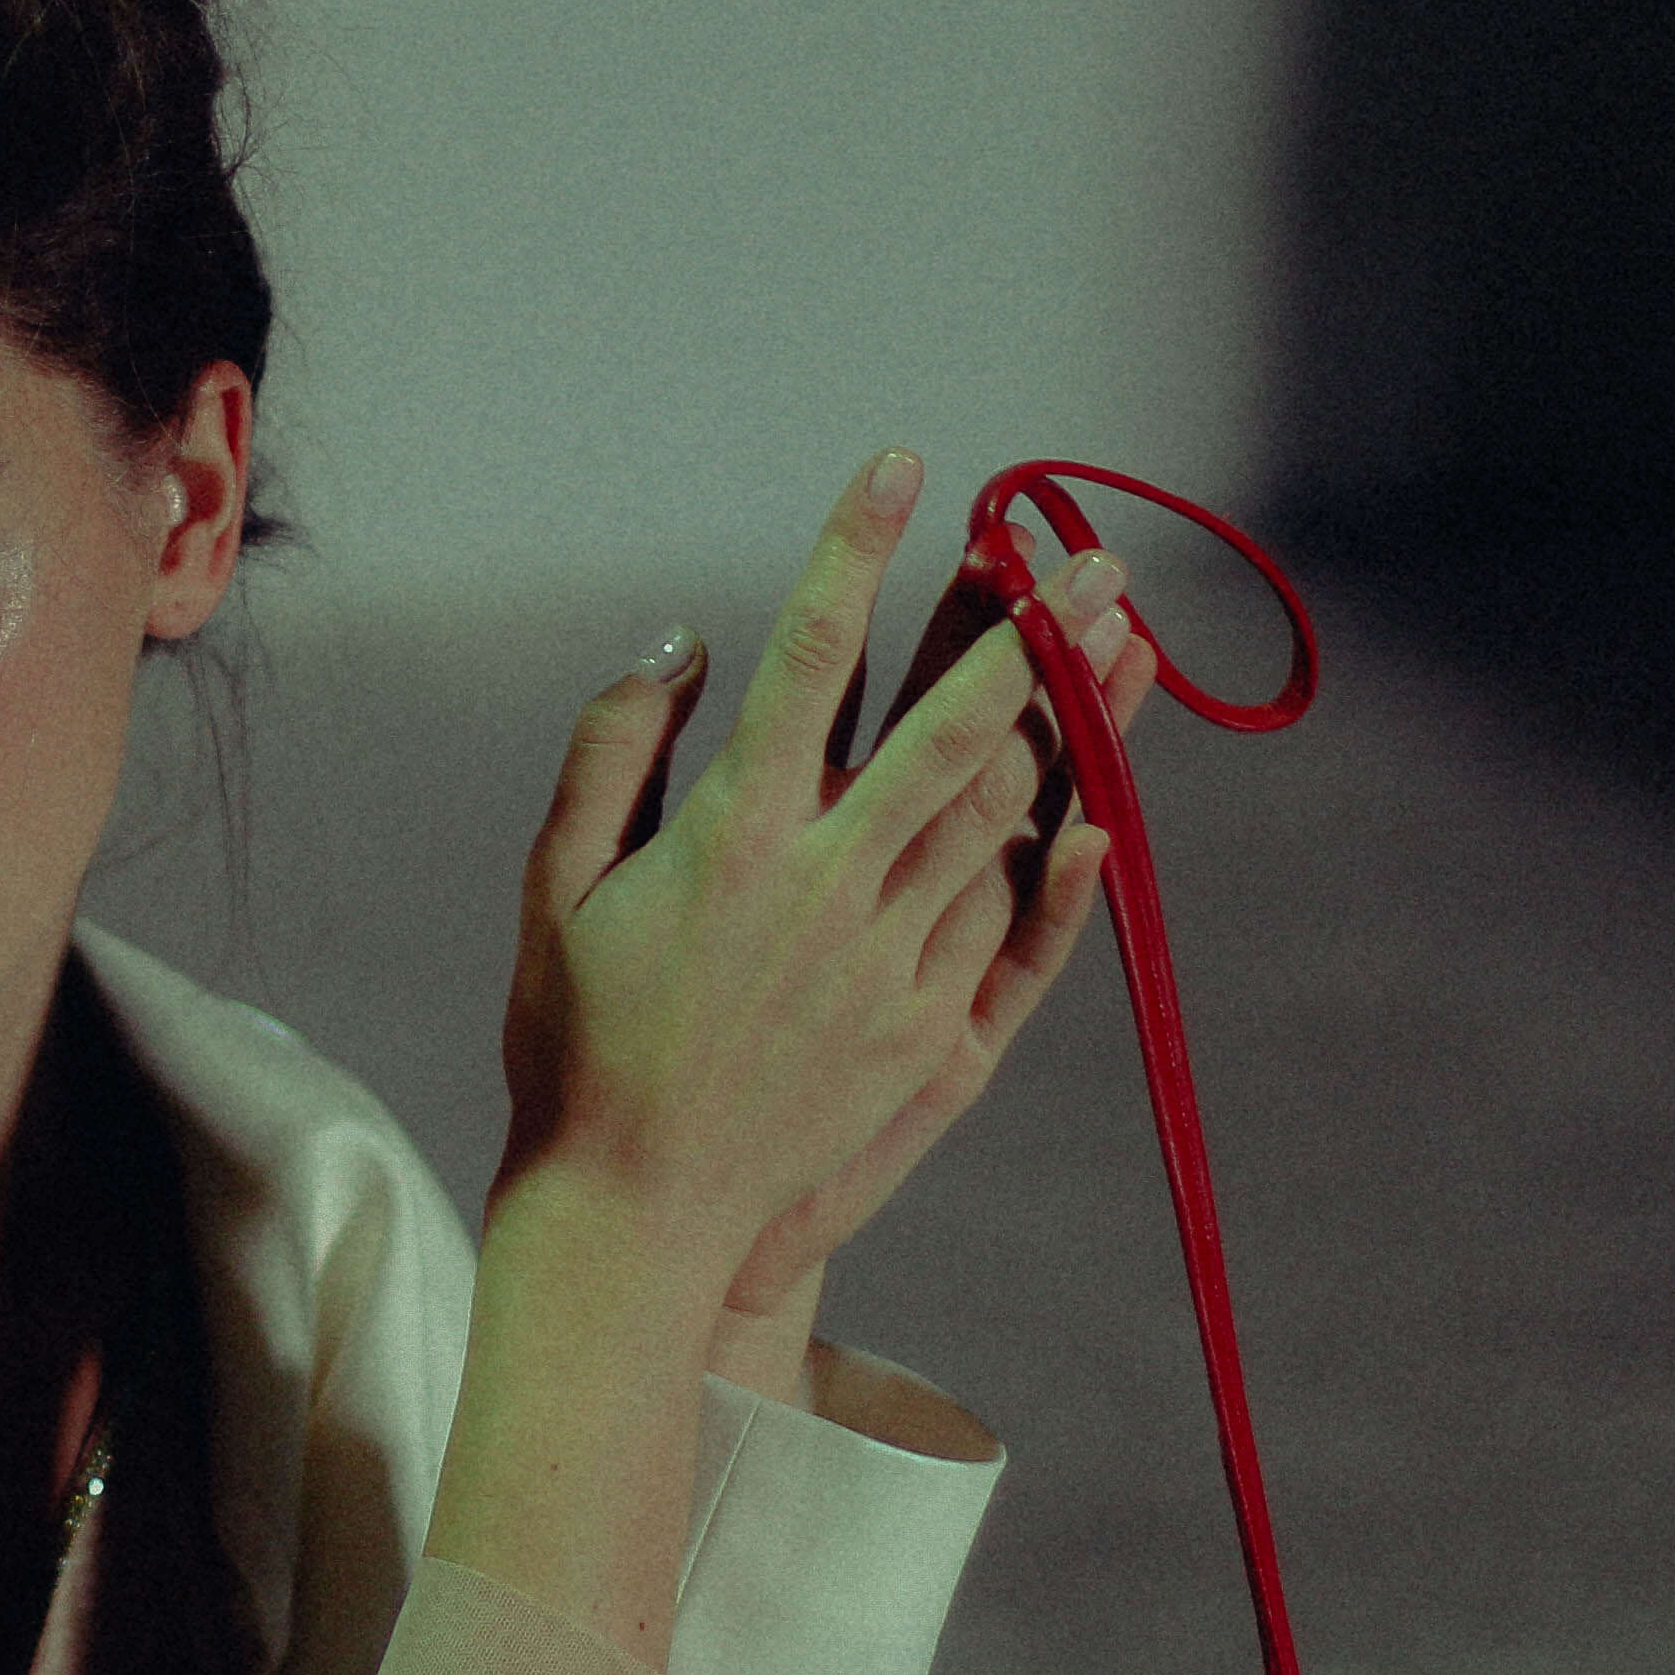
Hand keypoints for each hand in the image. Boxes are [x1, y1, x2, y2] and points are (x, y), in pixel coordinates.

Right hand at [491, 449, 1077, 1297]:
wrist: (635, 1206)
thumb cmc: (574, 1037)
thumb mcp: (555, 882)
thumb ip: (615, 750)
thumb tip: (684, 643)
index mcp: (733, 835)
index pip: (812, 657)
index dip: (858, 551)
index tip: (900, 468)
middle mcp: (827, 885)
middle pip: (954, 727)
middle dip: (1026, 627)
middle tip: (1084, 552)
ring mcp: (888, 959)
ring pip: (1003, 811)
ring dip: (1067, 717)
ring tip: (1119, 637)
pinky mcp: (924, 1029)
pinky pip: (1012, 922)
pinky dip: (1065, 854)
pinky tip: (1103, 800)